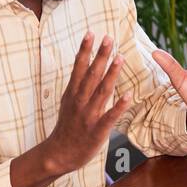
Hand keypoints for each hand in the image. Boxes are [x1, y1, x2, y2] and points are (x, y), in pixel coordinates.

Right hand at [44, 33, 131, 175]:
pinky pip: (109, 116)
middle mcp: (80, 101)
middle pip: (91, 74)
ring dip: (111, 74)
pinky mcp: (97, 130)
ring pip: (101, 91)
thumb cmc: (67, 126)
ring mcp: (88, 115)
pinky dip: (118, 106)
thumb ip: (78, 84)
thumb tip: (84, 65)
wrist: (59, 153)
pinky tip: (128, 96)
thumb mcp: (68, 101)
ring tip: (120, 58)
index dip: (85, 50)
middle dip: (99, 56)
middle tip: (108, 38)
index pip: (79, 67)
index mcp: (73, 93)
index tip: (91, 33)